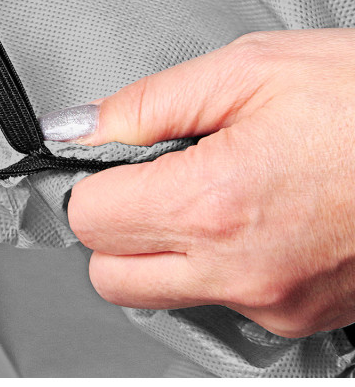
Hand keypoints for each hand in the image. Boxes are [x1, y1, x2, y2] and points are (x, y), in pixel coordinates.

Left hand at [48, 30, 354, 337]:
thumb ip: (146, 103)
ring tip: (213, 187)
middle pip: (113, 276)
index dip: (92, 180)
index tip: (112, 160)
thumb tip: (80, 126)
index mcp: (216, 202)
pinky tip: (254, 213)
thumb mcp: (248, 68)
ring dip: (164, 250)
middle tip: (152, 175)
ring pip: (165, 296)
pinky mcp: (306, 318)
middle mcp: (242, 270)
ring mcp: (276, 304)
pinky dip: (221, 265)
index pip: (90, 220)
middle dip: (115, 225)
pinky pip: (227, 304)